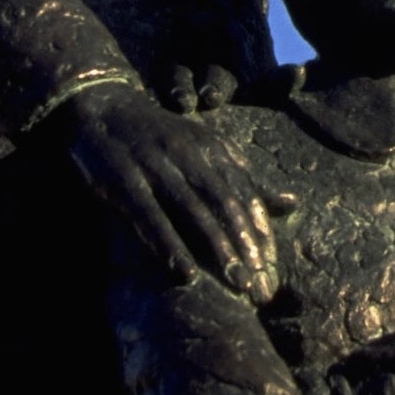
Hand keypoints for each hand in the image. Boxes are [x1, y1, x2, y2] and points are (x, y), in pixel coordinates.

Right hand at [58, 82, 276, 298]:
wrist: (103, 107)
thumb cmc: (161, 137)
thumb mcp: (207, 149)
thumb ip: (244, 178)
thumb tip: (291, 204)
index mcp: (213, 147)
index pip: (246, 194)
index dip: (261, 233)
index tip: (274, 270)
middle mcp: (189, 153)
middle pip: (226, 204)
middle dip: (247, 246)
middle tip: (261, 287)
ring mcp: (156, 165)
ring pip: (194, 210)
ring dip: (218, 249)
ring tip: (236, 283)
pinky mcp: (123, 179)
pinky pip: (149, 216)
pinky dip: (168, 244)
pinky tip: (184, 273)